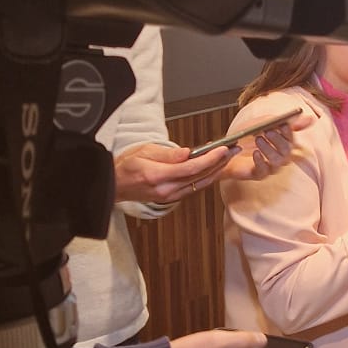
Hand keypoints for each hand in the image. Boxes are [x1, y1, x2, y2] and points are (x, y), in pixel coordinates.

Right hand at [114, 141, 231, 206]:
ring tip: (228, 157)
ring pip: (200, 184)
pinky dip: (205, 177)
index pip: (192, 168)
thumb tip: (187, 153)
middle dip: (220, 163)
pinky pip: (193, 188)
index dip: (211, 158)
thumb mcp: (143, 152)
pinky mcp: (171, 198)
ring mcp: (170, 196)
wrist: (113, 186)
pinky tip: (214, 168)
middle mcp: (167, 190)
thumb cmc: (125, 166)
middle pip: (200, 177)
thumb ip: (167, 154)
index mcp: (158, 176)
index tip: (224, 148)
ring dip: (216, 170)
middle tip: (234, 150)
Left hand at [215, 111, 312, 182]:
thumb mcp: (264, 123)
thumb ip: (285, 121)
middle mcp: (280, 156)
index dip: (288, 132)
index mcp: (283, 144)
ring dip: (268, 149)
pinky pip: (263, 171)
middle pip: (286, 151)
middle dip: (278, 140)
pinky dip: (260, 162)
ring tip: (258, 139)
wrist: (227, 148)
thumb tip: (311, 119)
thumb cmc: (246, 136)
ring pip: (277, 161)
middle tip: (268, 131)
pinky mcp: (258, 174)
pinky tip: (255, 153)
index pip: (292, 139)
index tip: (282, 124)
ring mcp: (270, 166)